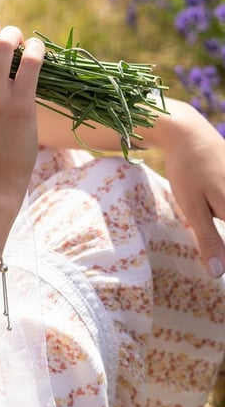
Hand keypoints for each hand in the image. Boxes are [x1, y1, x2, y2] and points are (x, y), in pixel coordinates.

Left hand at [155, 99, 224, 277]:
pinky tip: (209, 200)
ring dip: (218, 218)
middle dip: (217, 229)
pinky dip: (220, 208)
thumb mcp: (192, 207)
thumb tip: (220, 275)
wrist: (187, 130)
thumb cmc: (186, 169)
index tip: (211, 241)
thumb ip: (209, 240)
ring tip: (201, 199)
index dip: (223, 251)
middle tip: (198, 204)